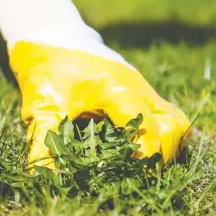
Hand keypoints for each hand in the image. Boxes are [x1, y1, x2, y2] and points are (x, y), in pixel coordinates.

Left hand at [0, 0, 190, 169]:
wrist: (52, 38)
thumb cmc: (46, 70)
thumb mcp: (41, 106)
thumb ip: (43, 142)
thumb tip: (40, 177)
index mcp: (114, 87)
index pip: (142, 122)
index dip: (144, 151)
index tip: (135, 173)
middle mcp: (136, 86)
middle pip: (172, 123)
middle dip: (161, 154)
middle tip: (139, 176)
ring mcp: (143, 88)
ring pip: (175, 119)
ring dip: (167, 146)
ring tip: (144, 168)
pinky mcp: (141, 92)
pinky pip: (166, 115)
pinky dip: (162, 136)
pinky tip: (142, 153)